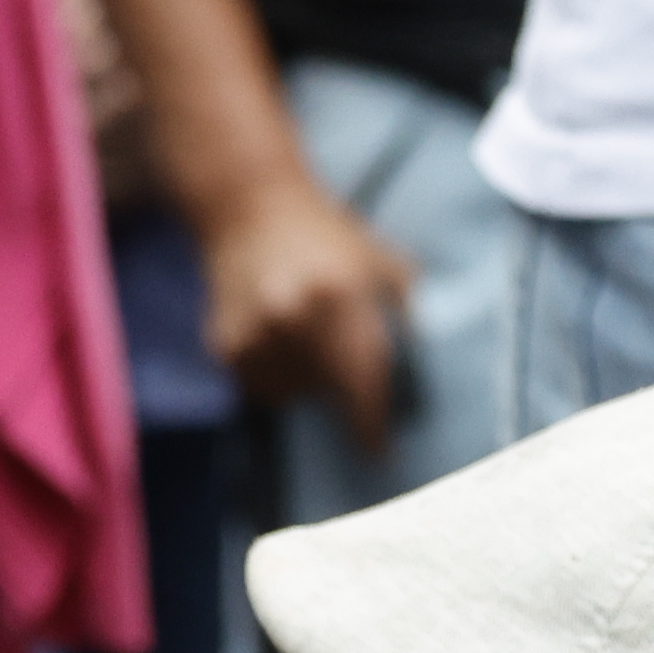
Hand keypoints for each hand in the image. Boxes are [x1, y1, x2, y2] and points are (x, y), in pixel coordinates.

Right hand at [194, 156, 414, 443]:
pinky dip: (273, 376)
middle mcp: (293, 316)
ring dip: (305, 385)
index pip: (364, 379)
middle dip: (341, 395)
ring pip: (290, 395)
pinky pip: (257, 387)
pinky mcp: (223, 341)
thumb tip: (430, 365)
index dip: (373, 423)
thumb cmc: (327, 233)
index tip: (381, 450)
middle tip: (347, 382)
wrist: (250, 202)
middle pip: (327, 392)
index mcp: (340, 293)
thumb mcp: (379, 259)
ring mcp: (254, 330)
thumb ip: (411, 307)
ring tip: (307, 343)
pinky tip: (278, 340)